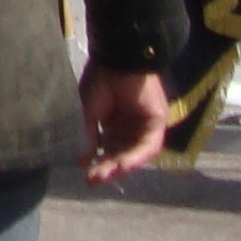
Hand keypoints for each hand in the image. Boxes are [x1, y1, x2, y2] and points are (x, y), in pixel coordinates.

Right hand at [78, 65, 170, 183]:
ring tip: (105, 174)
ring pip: (135, 154)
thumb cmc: (100, 79)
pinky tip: (122, 164)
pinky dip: (136, 157)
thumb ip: (90, 136)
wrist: (116, 59)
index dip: (99, 164)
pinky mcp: (157, 122)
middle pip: (121, 155)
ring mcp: (144, 126)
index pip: (109, 151)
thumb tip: (83, 160)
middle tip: (93, 180)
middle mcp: (130, 128)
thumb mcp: (89, 111)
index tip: (86, 177)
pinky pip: (148, 146)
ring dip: (121, 167)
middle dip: (108, 169)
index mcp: (114, 124)